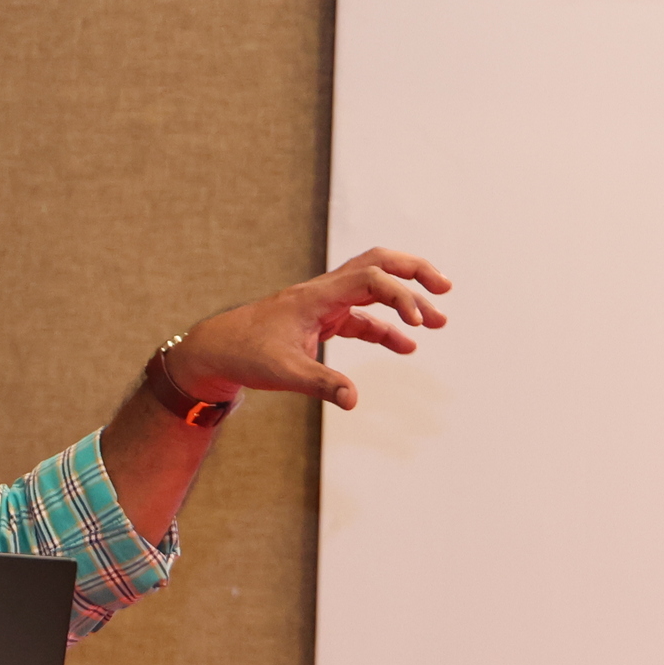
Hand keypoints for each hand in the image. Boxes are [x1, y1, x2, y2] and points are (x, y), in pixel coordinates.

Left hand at [160, 248, 452, 412]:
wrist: (217, 350)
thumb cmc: (246, 355)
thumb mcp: (284, 373)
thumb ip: (321, 384)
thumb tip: (353, 400)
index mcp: (317, 296)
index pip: (370, 279)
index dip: (400, 297)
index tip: (418, 326)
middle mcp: (325, 292)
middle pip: (378, 264)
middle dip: (414, 272)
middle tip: (446, 287)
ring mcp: (325, 304)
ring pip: (374, 288)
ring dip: (406, 300)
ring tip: (438, 320)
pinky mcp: (324, 320)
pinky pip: (363, 318)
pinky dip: (386, 329)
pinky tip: (407, 346)